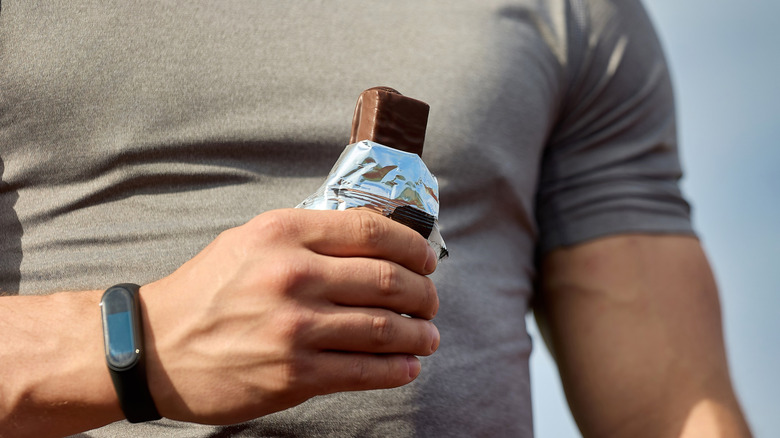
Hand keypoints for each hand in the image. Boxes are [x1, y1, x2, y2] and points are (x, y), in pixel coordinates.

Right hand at [139, 208, 439, 424]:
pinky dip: (397, 369)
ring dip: (420, 334)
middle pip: (390, 280)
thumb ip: (308, 235)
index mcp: (284, 233)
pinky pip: (365, 370)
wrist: (154, 348)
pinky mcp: (294, 374)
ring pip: (386, 328)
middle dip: (425, 294)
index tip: (426, 260)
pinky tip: (407, 366)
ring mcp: (295, 327)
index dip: (414, 247)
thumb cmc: (206, 290)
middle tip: (431, 302)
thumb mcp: (250, 240)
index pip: (373, 232)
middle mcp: (293, 275)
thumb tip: (374, 242)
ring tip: (428, 336)